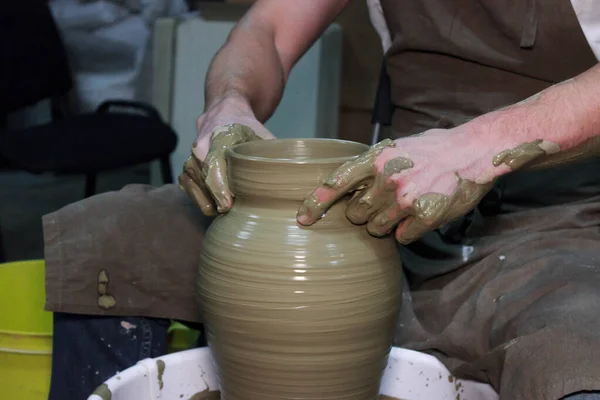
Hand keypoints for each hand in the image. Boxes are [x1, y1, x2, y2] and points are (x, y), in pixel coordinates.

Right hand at [178, 97, 274, 215]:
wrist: (225, 112)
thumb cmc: (248, 128)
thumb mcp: (263, 135)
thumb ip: (273, 155)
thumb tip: (291, 178)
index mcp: (221, 135)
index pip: (214, 163)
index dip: (219, 187)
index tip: (227, 205)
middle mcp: (201, 145)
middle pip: (203, 178)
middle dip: (215, 199)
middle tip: (231, 213)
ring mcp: (191, 156)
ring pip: (193, 185)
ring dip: (207, 201)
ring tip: (225, 211)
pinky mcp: (187, 166)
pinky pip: (188, 186)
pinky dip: (199, 198)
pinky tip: (213, 205)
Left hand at [296, 129, 503, 243]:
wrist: (473, 150)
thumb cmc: (432, 149)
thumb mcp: (394, 148)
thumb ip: (369, 167)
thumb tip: (346, 189)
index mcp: (375, 158)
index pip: (335, 183)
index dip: (315, 203)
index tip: (302, 219)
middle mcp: (386, 179)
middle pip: (355, 214)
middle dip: (364, 213)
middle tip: (384, 201)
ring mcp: (405, 199)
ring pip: (376, 229)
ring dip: (385, 224)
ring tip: (405, 206)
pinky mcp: (424, 216)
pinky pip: (401, 237)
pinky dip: (407, 231)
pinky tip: (420, 214)